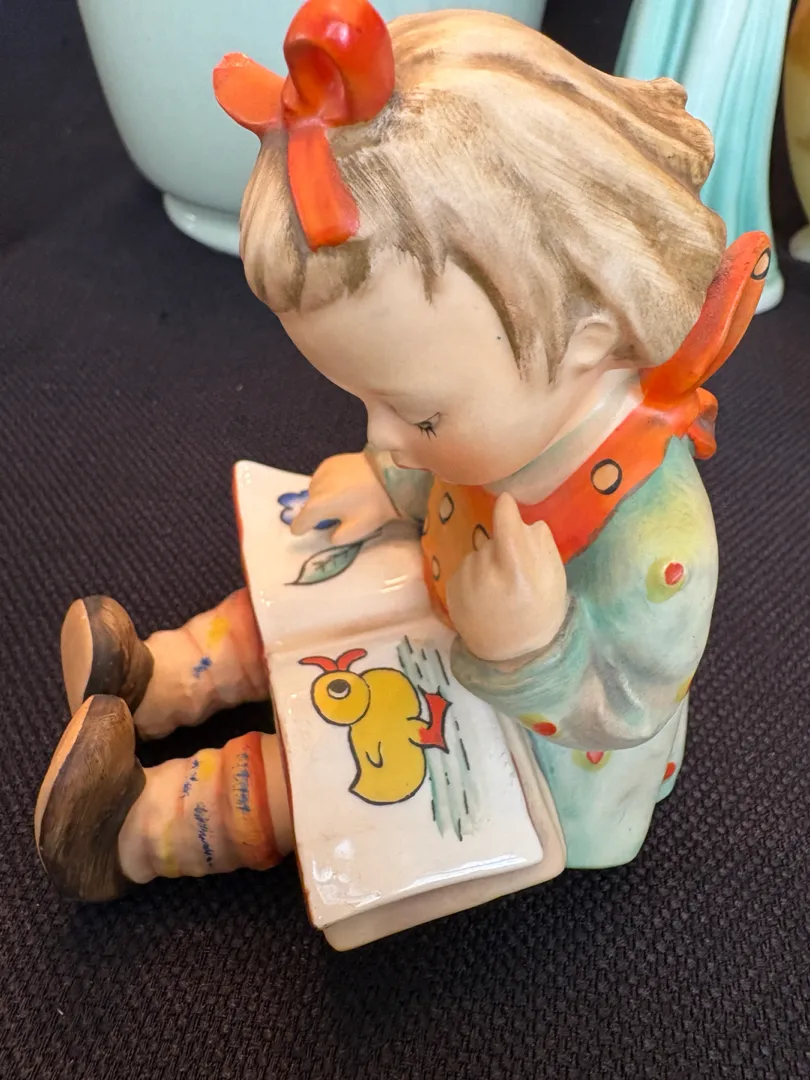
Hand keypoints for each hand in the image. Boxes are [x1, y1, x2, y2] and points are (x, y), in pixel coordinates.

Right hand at [290, 452, 399, 544]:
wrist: (390, 474)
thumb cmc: (373, 505)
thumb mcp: (357, 530)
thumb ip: (337, 538)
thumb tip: (330, 535)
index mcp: (317, 506)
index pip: (299, 523)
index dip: (302, 529)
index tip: (305, 532)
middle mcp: (314, 487)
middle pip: (308, 505)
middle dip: (317, 511)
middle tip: (335, 515)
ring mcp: (321, 471)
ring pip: (314, 489)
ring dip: (322, 496)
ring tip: (341, 498)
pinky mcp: (331, 461)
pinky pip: (322, 476)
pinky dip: (328, 483)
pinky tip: (344, 484)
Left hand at [445, 492, 567, 663]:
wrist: (509, 652)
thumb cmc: (538, 611)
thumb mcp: (553, 579)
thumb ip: (541, 545)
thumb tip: (523, 519)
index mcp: (516, 569)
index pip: (505, 522)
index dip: (506, 508)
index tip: (506, 501)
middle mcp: (486, 571)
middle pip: (494, 539)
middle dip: (503, 546)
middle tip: (514, 571)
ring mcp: (465, 580)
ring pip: (478, 552)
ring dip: (488, 561)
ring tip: (499, 588)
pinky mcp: (450, 588)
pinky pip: (465, 567)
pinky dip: (474, 574)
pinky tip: (484, 595)